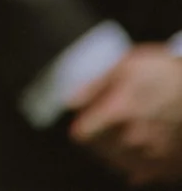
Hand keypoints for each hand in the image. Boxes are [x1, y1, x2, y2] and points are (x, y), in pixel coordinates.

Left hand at [74, 47, 181, 185]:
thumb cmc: (166, 74)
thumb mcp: (126, 66)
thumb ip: (95, 85)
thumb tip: (70, 102)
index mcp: (120, 113)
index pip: (83, 135)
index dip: (82, 125)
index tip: (88, 119)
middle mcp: (135, 139)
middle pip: (100, 151)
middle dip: (98, 138)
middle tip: (109, 124)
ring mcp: (155, 156)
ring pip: (119, 165)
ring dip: (116, 153)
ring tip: (125, 135)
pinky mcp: (170, 167)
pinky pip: (142, 176)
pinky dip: (138, 166)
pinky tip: (142, 149)